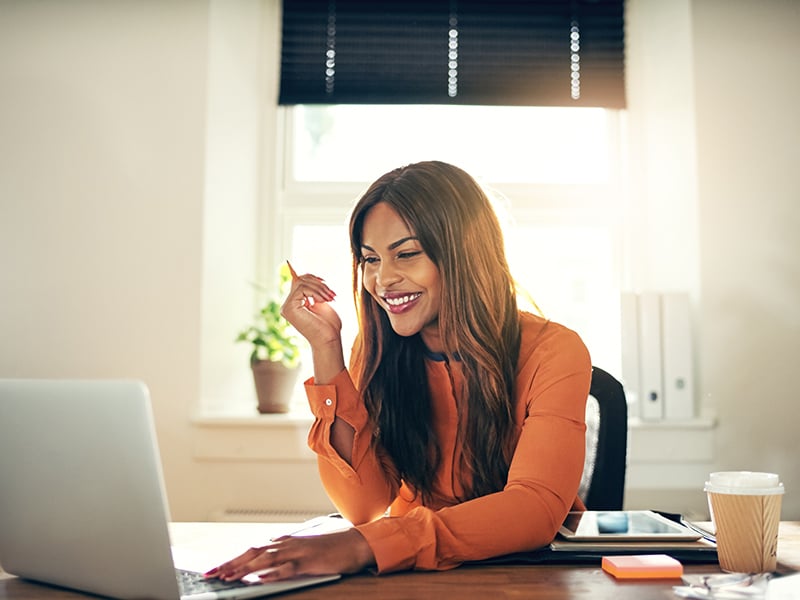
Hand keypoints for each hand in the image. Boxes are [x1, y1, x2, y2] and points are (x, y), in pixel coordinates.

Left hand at [204, 528, 374, 582]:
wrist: (356, 543)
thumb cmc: (331, 549)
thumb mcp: (303, 552)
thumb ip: (284, 557)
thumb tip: (263, 568)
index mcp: (285, 542)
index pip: (252, 550)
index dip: (232, 560)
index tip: (215, 569)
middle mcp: (288, 544)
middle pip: (253, 552)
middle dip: (231, 563)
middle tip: (212, 574)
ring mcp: (298, 552)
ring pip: (266, 560)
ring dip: (245, 568)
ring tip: (228, 577)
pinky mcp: (310, 562)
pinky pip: (288, 568)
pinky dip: (274, 573)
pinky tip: (261, 578)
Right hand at [281, 262, 341, 349]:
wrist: (329, 339)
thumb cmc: (329, 325)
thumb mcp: (322, 302)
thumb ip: (313, 290)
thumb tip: (308, 275)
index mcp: (295, 303)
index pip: (298, 281)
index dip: (312, 277)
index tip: (326, 283)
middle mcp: (288, 305)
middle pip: (299, 280)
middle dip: (318, 284)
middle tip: (332, 294)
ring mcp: (287, 307)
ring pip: (301, 283)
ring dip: (320, 288)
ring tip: (330, 298)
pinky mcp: (289, 308)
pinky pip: (301, 289)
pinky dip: (315, 292)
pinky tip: (322, 302)